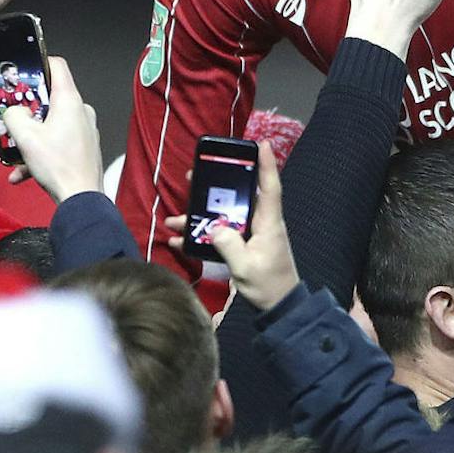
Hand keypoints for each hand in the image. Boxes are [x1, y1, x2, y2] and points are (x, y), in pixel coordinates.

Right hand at [0, 56, 103, 200]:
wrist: (81, 200)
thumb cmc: (60, 166)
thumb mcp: (25, 136)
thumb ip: (13, 115)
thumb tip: (12, 112)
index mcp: (69, 101)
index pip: (56, 66)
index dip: (36, 64)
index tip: (19, 72)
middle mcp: (78, 113)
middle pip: (41, 103)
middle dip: (12, 116)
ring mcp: (80, 133)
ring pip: (42, 128)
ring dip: (17, 139)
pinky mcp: (78, 151)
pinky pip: (51, 147)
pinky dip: (32, 157)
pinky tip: (16, 173)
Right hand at [173, 141, 296, 307]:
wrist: (278, 308)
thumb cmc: (269, 287)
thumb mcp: (247, 268)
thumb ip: (230, 246)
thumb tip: (214, 228)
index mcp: (269, 224)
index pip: (269, 188)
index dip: (267, 165)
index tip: (262, 143)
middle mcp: (260, 224)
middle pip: (239, 196)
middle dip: (217, 185)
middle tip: (195, 175)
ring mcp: (251, 235)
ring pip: (223, 216)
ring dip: (200, 215)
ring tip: (175, 217)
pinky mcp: (242, 246)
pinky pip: (219, 235)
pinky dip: (201, 237)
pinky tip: (180, 241)